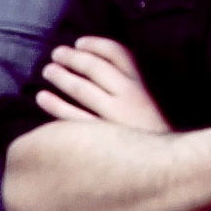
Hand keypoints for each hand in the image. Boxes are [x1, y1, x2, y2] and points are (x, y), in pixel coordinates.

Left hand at [33, 36, 170, 134]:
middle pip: (94, 68)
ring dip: (60, 76)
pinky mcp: (102, 139)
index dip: (95, 44)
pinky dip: (54, 104)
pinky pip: (71, 118)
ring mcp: (114, 118)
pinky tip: (41, 97)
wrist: (169, 167)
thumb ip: (136, 81)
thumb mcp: (156, 101)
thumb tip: (104, 64)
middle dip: (72, 57)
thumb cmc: (157, 132)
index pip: (117, 53)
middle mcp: (130, 96)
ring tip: (48, 70)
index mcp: (144, 83)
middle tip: (56, 53)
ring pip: (80, 89)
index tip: (79, 42)